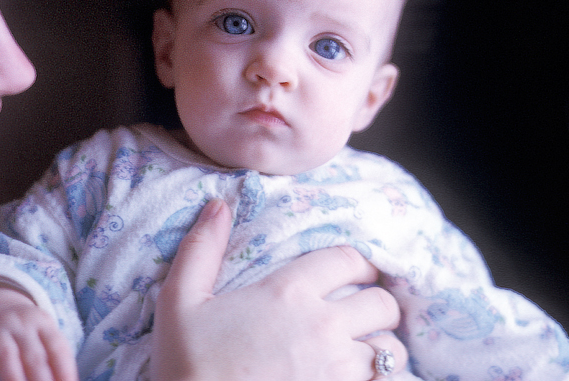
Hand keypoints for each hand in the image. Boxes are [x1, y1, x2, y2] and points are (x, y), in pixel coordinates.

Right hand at [0, 281, 77, 380]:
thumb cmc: (24, 332)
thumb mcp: (42, 335)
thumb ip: (53, 358)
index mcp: (43, 324)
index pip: (58, 348)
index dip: (64, 371)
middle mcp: (20, 323)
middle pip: (33, 355)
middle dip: (40, 379)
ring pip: (4, 352)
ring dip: (12, 375)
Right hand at [151, 199, 407, 380]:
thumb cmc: (186, 366)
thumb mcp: (179, 301)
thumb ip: (200, 249)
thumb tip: (218, 204)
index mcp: (288, 292)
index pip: (348, 260)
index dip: (361, 262)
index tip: (360, 270)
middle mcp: (323, 327)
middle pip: (382, 304)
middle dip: (379, 304)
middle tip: (366, 311)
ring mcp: (337, 370)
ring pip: (390, 350)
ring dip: (384, 347)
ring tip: (370, 349)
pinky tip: (366, 379)